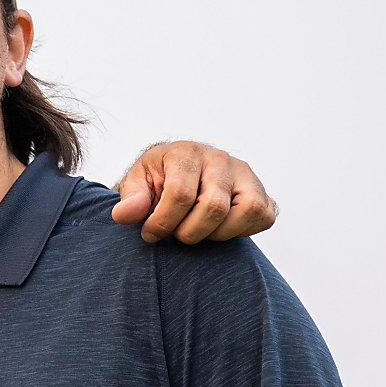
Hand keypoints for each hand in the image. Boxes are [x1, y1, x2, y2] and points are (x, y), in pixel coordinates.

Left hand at [111, 141, 276, 243]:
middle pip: (213, 207)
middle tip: (175, 233)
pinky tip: (217, 228)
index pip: (180, 193)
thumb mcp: (136, 185)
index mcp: (185, 152)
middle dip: (188, 232)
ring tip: (197, 229)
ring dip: (216, 232)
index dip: (162, 223)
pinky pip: (261, 216)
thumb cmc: (158, 182)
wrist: (180, 178)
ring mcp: (244, 175)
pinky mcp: (262, 193)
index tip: (149, 233)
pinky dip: (240, 231)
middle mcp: (219, 158)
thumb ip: (131, 199)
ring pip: (244, 211)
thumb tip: (123, 215)